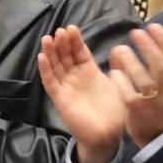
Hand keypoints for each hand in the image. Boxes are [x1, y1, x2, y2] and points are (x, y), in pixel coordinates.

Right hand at [37, 26, 127, 162]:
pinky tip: (42, 57)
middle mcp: (76, 77)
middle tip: (60, 30)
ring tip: (47, 38)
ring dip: (50, 52)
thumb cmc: (116, 112)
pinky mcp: (60, 98)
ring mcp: (66, 87)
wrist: (108, 135)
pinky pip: (50, 82)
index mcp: (89, 72)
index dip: (75, 40)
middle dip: (62, 43)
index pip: (79, 52)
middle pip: (65, 56)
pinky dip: (45, 70)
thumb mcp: (120, 84)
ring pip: (55, 66)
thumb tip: (118, 49)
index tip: (72, 28)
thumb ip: (118, 68)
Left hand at [107, 24, 162, 148]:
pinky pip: (129, 96)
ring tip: (120, 49)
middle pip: (160, 66)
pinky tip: (114, 72)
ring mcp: (153, 102)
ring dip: (132, 62)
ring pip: (144, 80)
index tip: (153, 26)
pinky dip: (122, 83)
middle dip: (148, 46)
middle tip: (135, 32)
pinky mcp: (137, 112)